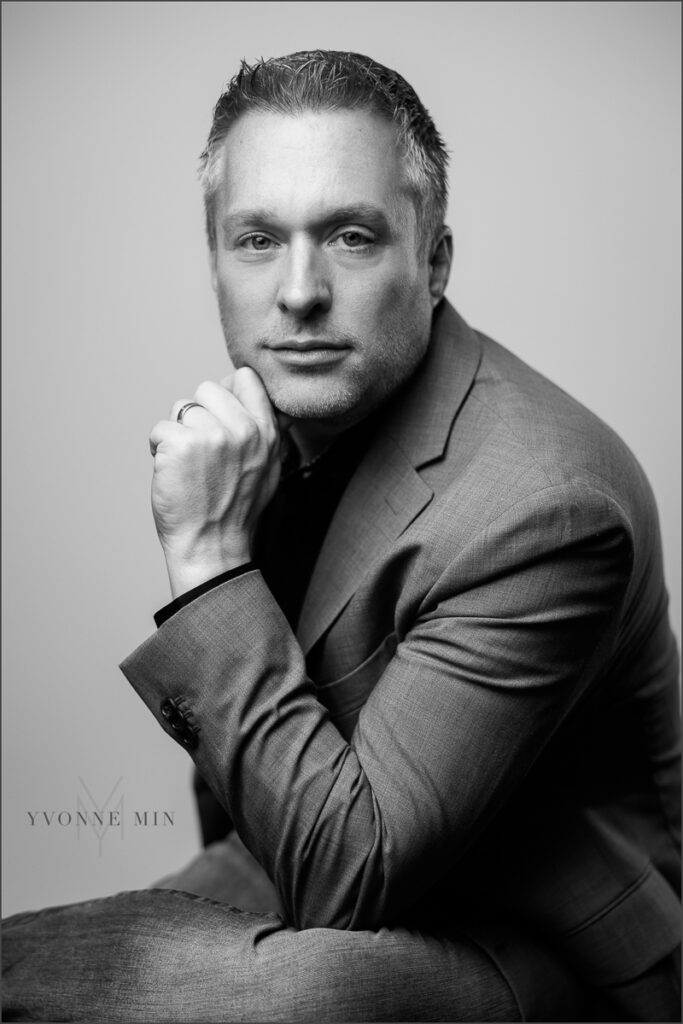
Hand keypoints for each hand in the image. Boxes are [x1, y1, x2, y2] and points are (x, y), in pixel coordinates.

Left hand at [149, 367, 280, 597]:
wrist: (212, 547)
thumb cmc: (235, 513)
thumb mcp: (269, 469)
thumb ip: (266, 431)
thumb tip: (255, 396)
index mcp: (266, 433)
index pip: (245, 378)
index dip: (225, 392)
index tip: (217, 415)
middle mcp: (243, 430)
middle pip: (207, 389)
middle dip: (197, 414)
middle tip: (200, 450)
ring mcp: (211, 436)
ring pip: (180, 407)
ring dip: (176, 432)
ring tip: (187, 465)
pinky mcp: (180, 444)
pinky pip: (159, 429)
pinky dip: (157, 449)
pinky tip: (171, 472)